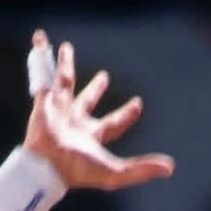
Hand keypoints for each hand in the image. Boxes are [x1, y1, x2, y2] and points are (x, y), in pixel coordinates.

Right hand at [23, 31, 174, 192]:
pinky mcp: (43, 99)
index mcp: (91, 138)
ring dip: (65, 66)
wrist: (47, 165)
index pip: (113, 124)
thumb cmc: (79, 170)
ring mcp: (58, 110)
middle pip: (88, 102)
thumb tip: (170, 168)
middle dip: (96, 90)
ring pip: (64, 82)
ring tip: (66, 48)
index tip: (138, 104)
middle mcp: (75, 123)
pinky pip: (42, 71)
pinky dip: (40, 53)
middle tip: (105, 76)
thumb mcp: (115, 172)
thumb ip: (141, 169)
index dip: (126, 115)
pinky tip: (40, 37)